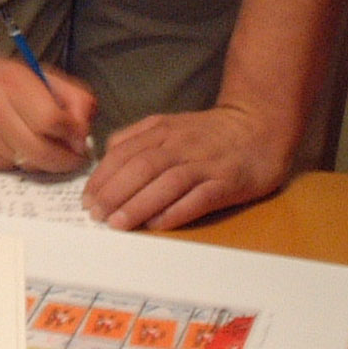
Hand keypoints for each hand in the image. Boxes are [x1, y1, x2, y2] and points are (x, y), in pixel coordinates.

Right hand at [0, 42, 96, 174]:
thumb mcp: (39, 74)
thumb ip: (71, 96)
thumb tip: (84, 130)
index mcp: (13, 82)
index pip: (53, 120)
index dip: (73, 134)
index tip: (81, 138)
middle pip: (42, 150)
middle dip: (66, 159)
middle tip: (75, 157)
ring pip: (29, 164)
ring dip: (47, 163)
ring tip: (52, 150)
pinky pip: (12, 168)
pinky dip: (26, 163)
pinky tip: (25, 149)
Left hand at [82, 103, 290, 230]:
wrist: (260, 124)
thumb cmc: (208, 132)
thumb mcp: (168, 124)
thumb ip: (137, 139)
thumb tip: (107, 159)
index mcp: (161, 129)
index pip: (123, 153)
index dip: (102, 177)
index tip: (87, 199)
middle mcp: (180, 144)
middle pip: (140, 167)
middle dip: (113, 193)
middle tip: (96, 215)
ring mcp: (205, 163)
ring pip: (166, 182)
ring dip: (138, 204)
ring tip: (118, 223)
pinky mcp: (228, 182)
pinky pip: (200, 198)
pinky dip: (177, 211)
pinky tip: (158, 224)